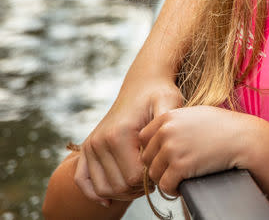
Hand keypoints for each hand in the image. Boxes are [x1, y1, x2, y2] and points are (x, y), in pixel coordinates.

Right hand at [74, 79, 182, 203]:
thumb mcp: (169, 104)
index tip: (163, 169)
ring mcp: (90, 146)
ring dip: (123, 194)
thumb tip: (162, 148)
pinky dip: (94, 194)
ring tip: (142, 183)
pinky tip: (110, 201)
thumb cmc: (159, 94)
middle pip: (119, 186)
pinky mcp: (86, 149)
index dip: (152, 179)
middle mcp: (100, 142)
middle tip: (155, 178)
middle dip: (139, 189)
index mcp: (119, 134)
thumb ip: (166, 125)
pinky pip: (82, 180)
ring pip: (103, 188)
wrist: (143, 84)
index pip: (134, 177)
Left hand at [139, 106, 261, 195]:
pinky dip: (174, 189)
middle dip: (159, 166)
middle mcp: (167, 131)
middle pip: (146, 157)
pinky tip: (185, 184)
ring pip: (154, 174)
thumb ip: (176, 122)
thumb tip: (159, 135)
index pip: (144, 138)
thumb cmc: (226, 127)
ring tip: (181, 177)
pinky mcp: (180, 166)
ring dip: (166, 178)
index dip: (153, 150)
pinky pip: (166, 185)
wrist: (245, 138)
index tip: (166, 156)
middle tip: (175, 170)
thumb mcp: (197, 114)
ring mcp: (172, 149)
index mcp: (168, 117)